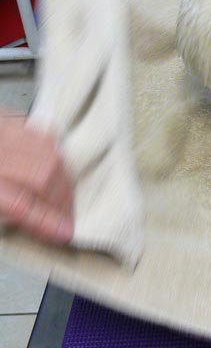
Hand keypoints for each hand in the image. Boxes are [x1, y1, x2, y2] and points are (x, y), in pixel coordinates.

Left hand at [0, 115, 73, 243]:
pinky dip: (48, 149)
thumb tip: (26, 219)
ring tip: (62, 193)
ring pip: (46, 148)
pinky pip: (34, 130)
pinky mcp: (0, 117)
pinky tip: (49, 163)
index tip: (64, 231)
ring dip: (61, 174)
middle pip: (43, 172)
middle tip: (66, 215)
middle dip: (61, 197)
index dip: (47, 219)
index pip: (21, 203)